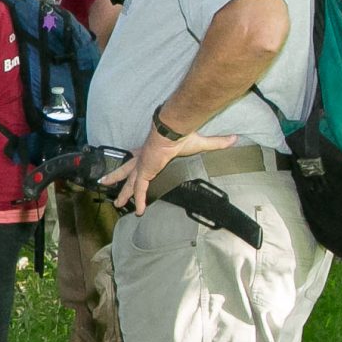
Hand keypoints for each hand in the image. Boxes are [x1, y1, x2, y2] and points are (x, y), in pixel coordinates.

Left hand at [101, 115, 232, 213]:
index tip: (129, 165)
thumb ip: (217, 142)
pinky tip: (138, 211)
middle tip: (106, 184)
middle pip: (126, 169)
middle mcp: (143, 158)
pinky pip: (140, 190)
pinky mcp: (145, 172)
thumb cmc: (183, 134)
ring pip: (128, 182)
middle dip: (117, 178)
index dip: (133, 162)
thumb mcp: (201, 142)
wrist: (173, 130)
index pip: (138, 157)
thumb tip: (235, 139)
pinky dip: (139, 200)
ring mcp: (142, 166)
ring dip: (123, 192)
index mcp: (151, 150)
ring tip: (117, 203)